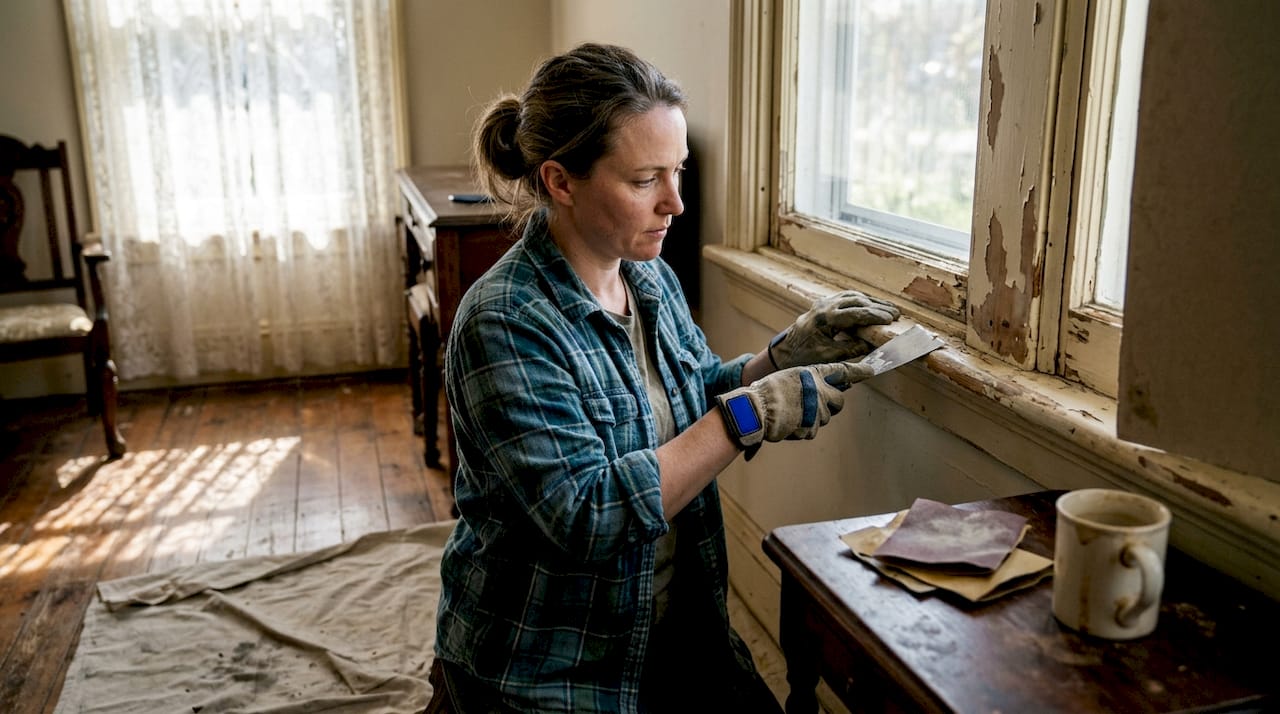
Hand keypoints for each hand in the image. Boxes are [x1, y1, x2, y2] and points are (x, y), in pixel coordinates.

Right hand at [717, 361, 876, 458]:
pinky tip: (790, 421)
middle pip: (839, 401)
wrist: (757, 410)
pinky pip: (813, 429)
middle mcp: (821, 392)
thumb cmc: (769, 390)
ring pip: (826, 416)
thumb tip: (825, 386)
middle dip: (831, 402)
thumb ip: (811, 380)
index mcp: (815, 375)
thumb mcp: (792, 375)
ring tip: (794, 411)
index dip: (859, 371)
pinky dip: (805, 427)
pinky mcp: (812, 429)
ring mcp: (818, 412)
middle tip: (813, 402)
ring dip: (815, 415)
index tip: (872, 371)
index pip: (843, 371)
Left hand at [769, 290, 899, 368]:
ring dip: (872, 302)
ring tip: (889, 309)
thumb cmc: (803, 357)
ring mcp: (823, 303)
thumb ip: (852, 349)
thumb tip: (873, 344)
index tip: (891, 320)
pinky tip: (873, 305)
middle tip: (895, 314)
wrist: (784, 352)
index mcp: (824, 319)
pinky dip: (862, 301)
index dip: (875, 315)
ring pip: (853, 296)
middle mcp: (824, 306)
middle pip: (857, 301)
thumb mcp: (828, 357)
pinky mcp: (824, 304)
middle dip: (878, 307)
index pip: (855, 313)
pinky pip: (846, 298)